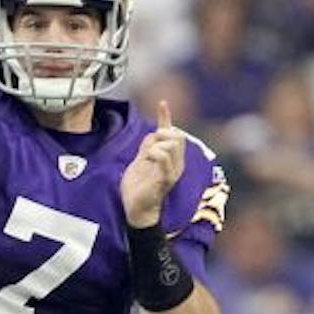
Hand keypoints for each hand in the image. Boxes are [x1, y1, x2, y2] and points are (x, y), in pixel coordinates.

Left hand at [122, 99, 185, 228]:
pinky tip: (148, 157)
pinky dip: (155, 152)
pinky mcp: (165, 179)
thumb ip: (148, 146)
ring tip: (148, 156)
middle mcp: (176, 164)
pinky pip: (164, 159)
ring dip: (157, 144)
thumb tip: (153, 132)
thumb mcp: (141, 160)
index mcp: (172, 159)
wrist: (136, 210)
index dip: (167, 117)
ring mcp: (172, 171)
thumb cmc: (138, 187)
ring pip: (172, 144)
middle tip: (149, 145)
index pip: (174, 133)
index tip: (162, 103)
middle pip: (177, 136)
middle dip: (163, 132)